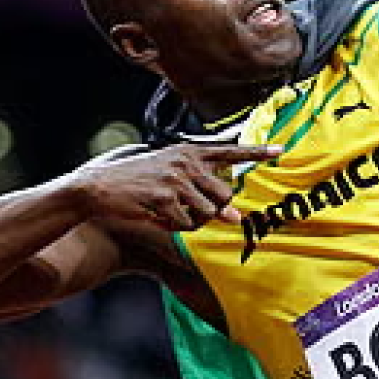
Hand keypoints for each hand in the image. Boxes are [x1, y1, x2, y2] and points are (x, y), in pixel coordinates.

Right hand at [66, 143, 282, 230]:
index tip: (280, 150)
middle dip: (214, 211)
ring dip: (193, 221)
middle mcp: (186, 162)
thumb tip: (234, 215)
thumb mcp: (168, 171)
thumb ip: (201, 186)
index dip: (257, 151)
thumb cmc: (136, 181)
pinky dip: (176, 228)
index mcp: (189, 151)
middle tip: (190, 210)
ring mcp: (176, 180)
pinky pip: (187, 225)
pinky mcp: (165, 199)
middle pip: (225, 195)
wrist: (98, 187)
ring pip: (207, 213)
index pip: (230, 151)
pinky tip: (159, 218)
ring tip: (170, 212)